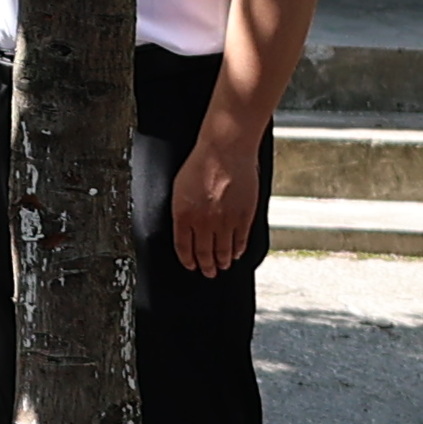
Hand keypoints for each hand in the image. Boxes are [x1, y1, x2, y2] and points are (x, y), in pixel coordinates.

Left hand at [172, 113, 264, 275]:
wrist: (225, 151)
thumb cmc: (201, 164)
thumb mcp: (179, 188)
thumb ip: (182, 211)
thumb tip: (185, 229)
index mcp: (183, 215)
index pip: (183, 247)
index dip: (188, 260)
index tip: (191, 266)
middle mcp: (204, 222)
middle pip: (204, 253)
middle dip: (206, 266)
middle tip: (209, 272)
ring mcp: (225, 220)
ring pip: (224, 250)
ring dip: (223, 261)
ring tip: (223, 266)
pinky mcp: (244, 216)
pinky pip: (240, 240)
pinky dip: (238, 249)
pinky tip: (236, 252)